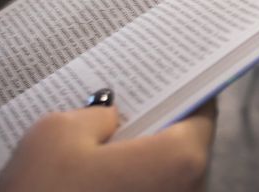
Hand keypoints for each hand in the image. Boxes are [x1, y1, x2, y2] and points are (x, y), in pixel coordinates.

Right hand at [0, 97, 216, 191]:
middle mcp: (190, 191)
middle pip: (180, 146)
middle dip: (151, 126)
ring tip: (96, 141)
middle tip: (120, 105)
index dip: (178, 91)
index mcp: (181, 159)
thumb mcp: (57, 134)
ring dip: (134, 160)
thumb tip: (111, 120)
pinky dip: (121, 187)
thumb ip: (95, 115)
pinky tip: (86, 179)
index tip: (160, 77)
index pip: (201, 111)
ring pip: (160, 178)